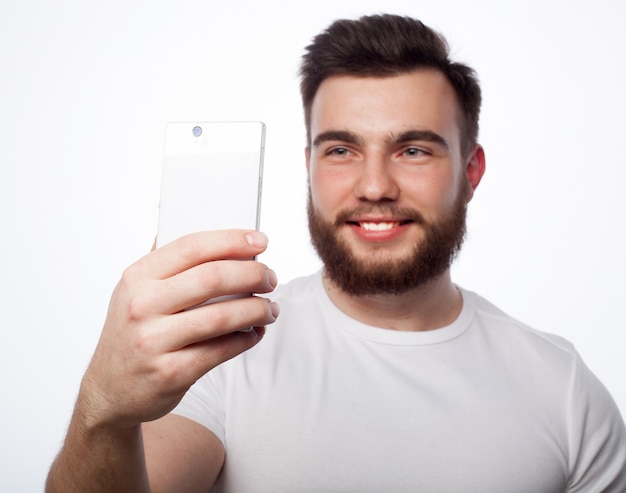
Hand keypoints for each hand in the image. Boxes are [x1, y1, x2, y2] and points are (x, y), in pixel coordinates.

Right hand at [77, 229, 278, 431]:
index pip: (192, 247)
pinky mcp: (171, 372)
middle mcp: (142, 306)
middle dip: (253, 274)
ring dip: (257, 309)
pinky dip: (247, 339)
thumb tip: (219, 239)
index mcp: (138, 278)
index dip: (232, 240)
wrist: (109, 391)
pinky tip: (255, 332)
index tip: (260, 241)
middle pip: (213, 278)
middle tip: (270, 278)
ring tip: (270, 309)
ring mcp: (155, 341)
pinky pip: (222, 350)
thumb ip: (169, 265)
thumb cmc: (132, 334)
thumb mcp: (135, 292)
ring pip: (223, 316)